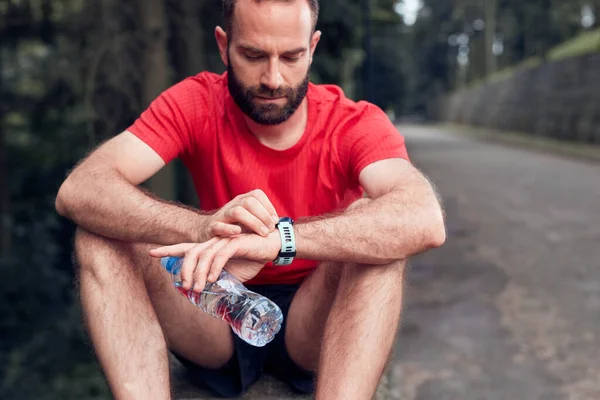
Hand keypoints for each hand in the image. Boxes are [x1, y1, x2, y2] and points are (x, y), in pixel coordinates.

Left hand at [150, 231, 280, 292]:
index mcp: (210, 248)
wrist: (271, 247)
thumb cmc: (251, 259)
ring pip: (204, 255)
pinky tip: (213, 279)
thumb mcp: (232, 273)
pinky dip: (214, 268)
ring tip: (197, 288)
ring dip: (198, 273)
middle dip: (183, 269)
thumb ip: (219, 279)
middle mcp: (214, 242)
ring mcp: (224, 241)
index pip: (185, 248)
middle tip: (183, 287)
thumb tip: (208, 295)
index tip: (151, 253)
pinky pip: (221, 255)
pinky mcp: (236, 243)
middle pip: (191, 252)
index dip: (168, 250)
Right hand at [203, 189, 279, 238]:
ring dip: (252, 222)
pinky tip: (238, 232)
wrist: (206, 231)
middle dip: (263, 215)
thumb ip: (261, 218)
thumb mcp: (247, 219)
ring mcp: (222, 215)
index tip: (275, 221)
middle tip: (270, 229)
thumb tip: (278, 222)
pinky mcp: (212, 227)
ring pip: (237, 212)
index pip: (257, 195)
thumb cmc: (232, 226)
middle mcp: (232, 205)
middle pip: (249, 202)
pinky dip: (229, 228)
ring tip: (262, 233)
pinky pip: (219, 225)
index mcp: (241, 200)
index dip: (268, 206)